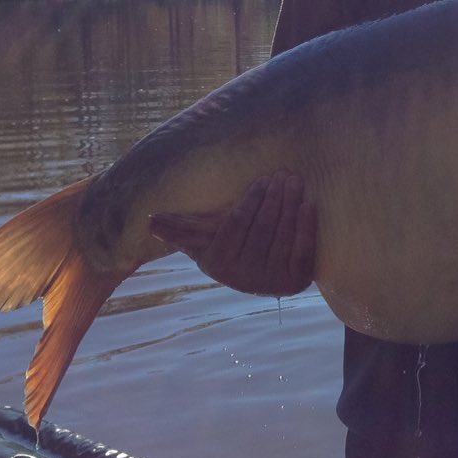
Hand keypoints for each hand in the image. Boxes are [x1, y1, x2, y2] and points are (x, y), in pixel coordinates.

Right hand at [148, 171, 315, 295]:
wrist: (260, 269)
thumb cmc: (228, 243)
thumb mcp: (203, 236)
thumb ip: (179, 227)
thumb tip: (149, 220)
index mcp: (219, 264)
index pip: (237, 225)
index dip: (250, 201)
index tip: (261, 179)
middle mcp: (244, 278)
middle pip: (263, 229)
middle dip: (273, 199)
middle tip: (282, 175)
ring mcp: (271, 282)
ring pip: (283, 237)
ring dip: (291, 206)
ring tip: (294, 182)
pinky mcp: (296, 282)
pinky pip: (303, 253)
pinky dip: (306, 229)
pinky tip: (307, 206)